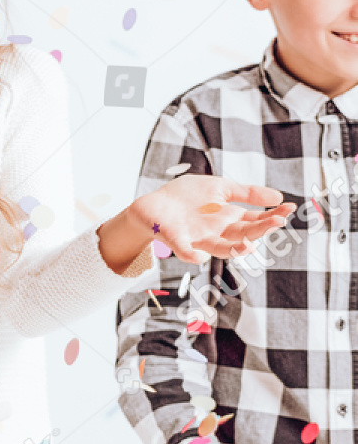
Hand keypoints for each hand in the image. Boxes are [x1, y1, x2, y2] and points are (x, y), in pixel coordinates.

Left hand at [130, 175, 293, 263]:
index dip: (272, 215)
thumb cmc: (187, 196)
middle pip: (244, 234)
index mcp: (230, 218)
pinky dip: (191, 256)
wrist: (154, 203)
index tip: (289, 208)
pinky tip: (199, 256)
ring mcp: (199, 239)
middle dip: (261, 230)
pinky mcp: (179, 242)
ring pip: (221, 249)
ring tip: (248, 246)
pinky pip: (186, 252)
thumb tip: (279, 196)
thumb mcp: (220, 188)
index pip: (256, 220)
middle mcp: (219, 232)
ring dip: (234, 250)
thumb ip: (247, 192)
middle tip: (278, 222)